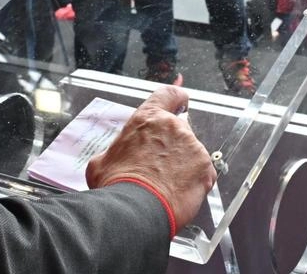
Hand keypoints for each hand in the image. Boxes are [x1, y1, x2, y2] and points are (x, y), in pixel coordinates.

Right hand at [85, 87, 216, 229]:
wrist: (136, 211)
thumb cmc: (118, 186)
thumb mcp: (101, 163)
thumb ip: (115, 152)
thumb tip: (112, 159)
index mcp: (147, 120)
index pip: (167, 94)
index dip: (175, 98)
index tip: (180, 102)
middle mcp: (173, 127)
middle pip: (179, 130)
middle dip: (172, 146)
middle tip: (158, 167)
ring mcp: (192, 146)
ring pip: (191, 153)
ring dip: (182, 166)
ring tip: (164, 186)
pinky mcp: (205, 168)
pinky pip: (202, 173)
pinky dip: (193, 182)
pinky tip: (177, 193)